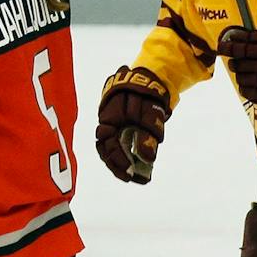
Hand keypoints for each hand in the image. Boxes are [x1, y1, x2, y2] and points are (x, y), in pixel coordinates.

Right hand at [95, 65, 170, 184]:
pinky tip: (141, 165)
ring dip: (124, 163)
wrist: (149, 77)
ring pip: (113, 148)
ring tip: (140, 177)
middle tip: (135, 179)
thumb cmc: (146, 93)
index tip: (130, 173)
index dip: (117, 161)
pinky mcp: (123, 127)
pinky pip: (122, 144)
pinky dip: (130, 155)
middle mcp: (108, 124)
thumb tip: (148, 159)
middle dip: (120, 167)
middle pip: (107, 151)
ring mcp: (115, 126)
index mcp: (108, 119)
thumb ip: (147, 134)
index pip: (107, 146)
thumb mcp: (149, 112)